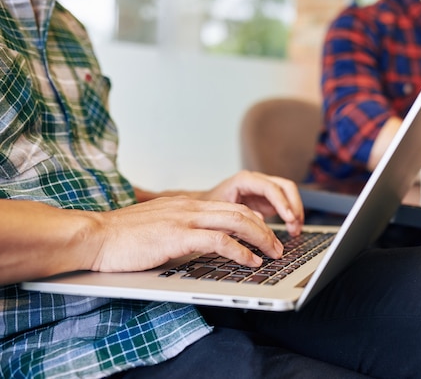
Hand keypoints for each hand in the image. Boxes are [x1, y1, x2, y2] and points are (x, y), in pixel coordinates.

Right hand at [90, 195, 284, 272]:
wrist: (96, 235)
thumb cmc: (121, 237)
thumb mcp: (157, 226)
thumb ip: (178, 229)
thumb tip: (195, 243)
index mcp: (185, 205)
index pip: (230, 206)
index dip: (252, 220)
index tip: (264, 234)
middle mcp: (189, 207)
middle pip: (240, 211)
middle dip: (264, 229)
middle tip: (277, 246)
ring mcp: (185, 219)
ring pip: (236, 222)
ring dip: (260, 238)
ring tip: (273, 253)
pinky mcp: (179, 236)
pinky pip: (219, 241)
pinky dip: (240, 251)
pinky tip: (250, 261)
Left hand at [193, 170, 303, 235]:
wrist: (203, 207)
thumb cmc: (207, 208)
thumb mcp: (219, 212)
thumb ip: (238, 215)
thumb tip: (260, 221)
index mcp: (244, 180)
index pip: (270, 188)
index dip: (282, 203)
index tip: (289, 218)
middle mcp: (257, 181)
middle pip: (285, 187)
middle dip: (293, 206)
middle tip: (294, 225)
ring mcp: (264, 190)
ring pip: (289, 194)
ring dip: (295, 211)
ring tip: (294, 230)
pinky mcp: (267, 200)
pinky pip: (285, 204)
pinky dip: (291, 216)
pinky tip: (291, 229)